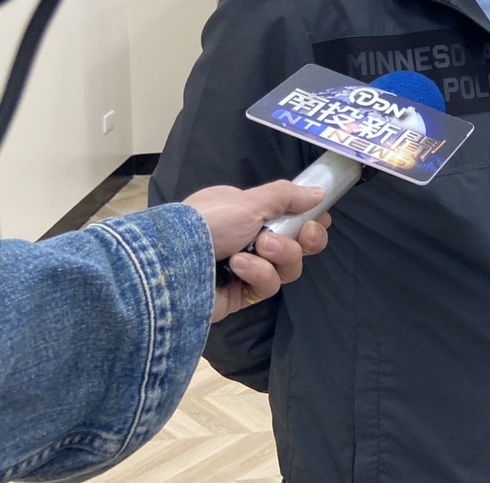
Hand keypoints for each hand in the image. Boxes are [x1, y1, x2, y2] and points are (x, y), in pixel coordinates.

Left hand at [183, 181, 331, 321]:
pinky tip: (238, 267)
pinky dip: (258, 274)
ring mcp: (242, 268)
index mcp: (242, 212)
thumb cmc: (208, 223)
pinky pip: (266, 286)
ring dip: (279, 255)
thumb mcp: (249, 201)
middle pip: (294, 244)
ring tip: (260, 249)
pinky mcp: (238, 295)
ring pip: (285, 266)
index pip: (286, 216)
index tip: (320, 219)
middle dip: (302, 240)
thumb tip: (319, 193)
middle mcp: (243, 238)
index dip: (309, 220)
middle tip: (305, 235)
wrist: (168, 266)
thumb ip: (286, 196)